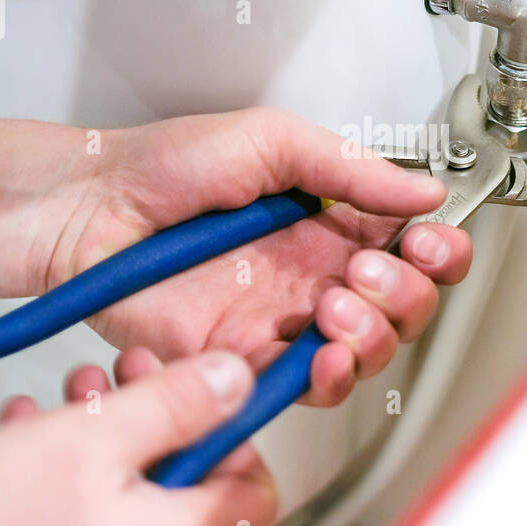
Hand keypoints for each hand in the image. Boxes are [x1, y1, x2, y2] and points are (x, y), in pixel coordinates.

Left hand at [0, 107, 472, 405]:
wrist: (90, 206)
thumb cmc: (164, 164)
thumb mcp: (272, 140)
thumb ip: (352, 168)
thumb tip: (426, 192)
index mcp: (329, 218)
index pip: (411, 246)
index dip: (436, 251)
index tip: (432, 240)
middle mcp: (314, 272)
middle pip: (403, 306)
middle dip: (405, 295)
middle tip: (366, 272)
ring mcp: (284, 317)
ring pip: (366, 351)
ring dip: (372, 334)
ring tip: (336, 303)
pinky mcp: (246, 357)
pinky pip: (307, 385)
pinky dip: (329, 377)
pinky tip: (322, 352)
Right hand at [0, 350, 274, 525]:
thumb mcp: (90, 439)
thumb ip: (172, 404)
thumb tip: (234, 380)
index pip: (255, 491)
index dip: (236, 432)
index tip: (207, 388)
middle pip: (190, 479)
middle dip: (159, 412)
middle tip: (133, 373)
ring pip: (134, 485)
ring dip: (110, 426)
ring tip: (78, 391)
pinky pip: (89, 506)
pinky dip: (70, 460)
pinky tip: (34, 427)